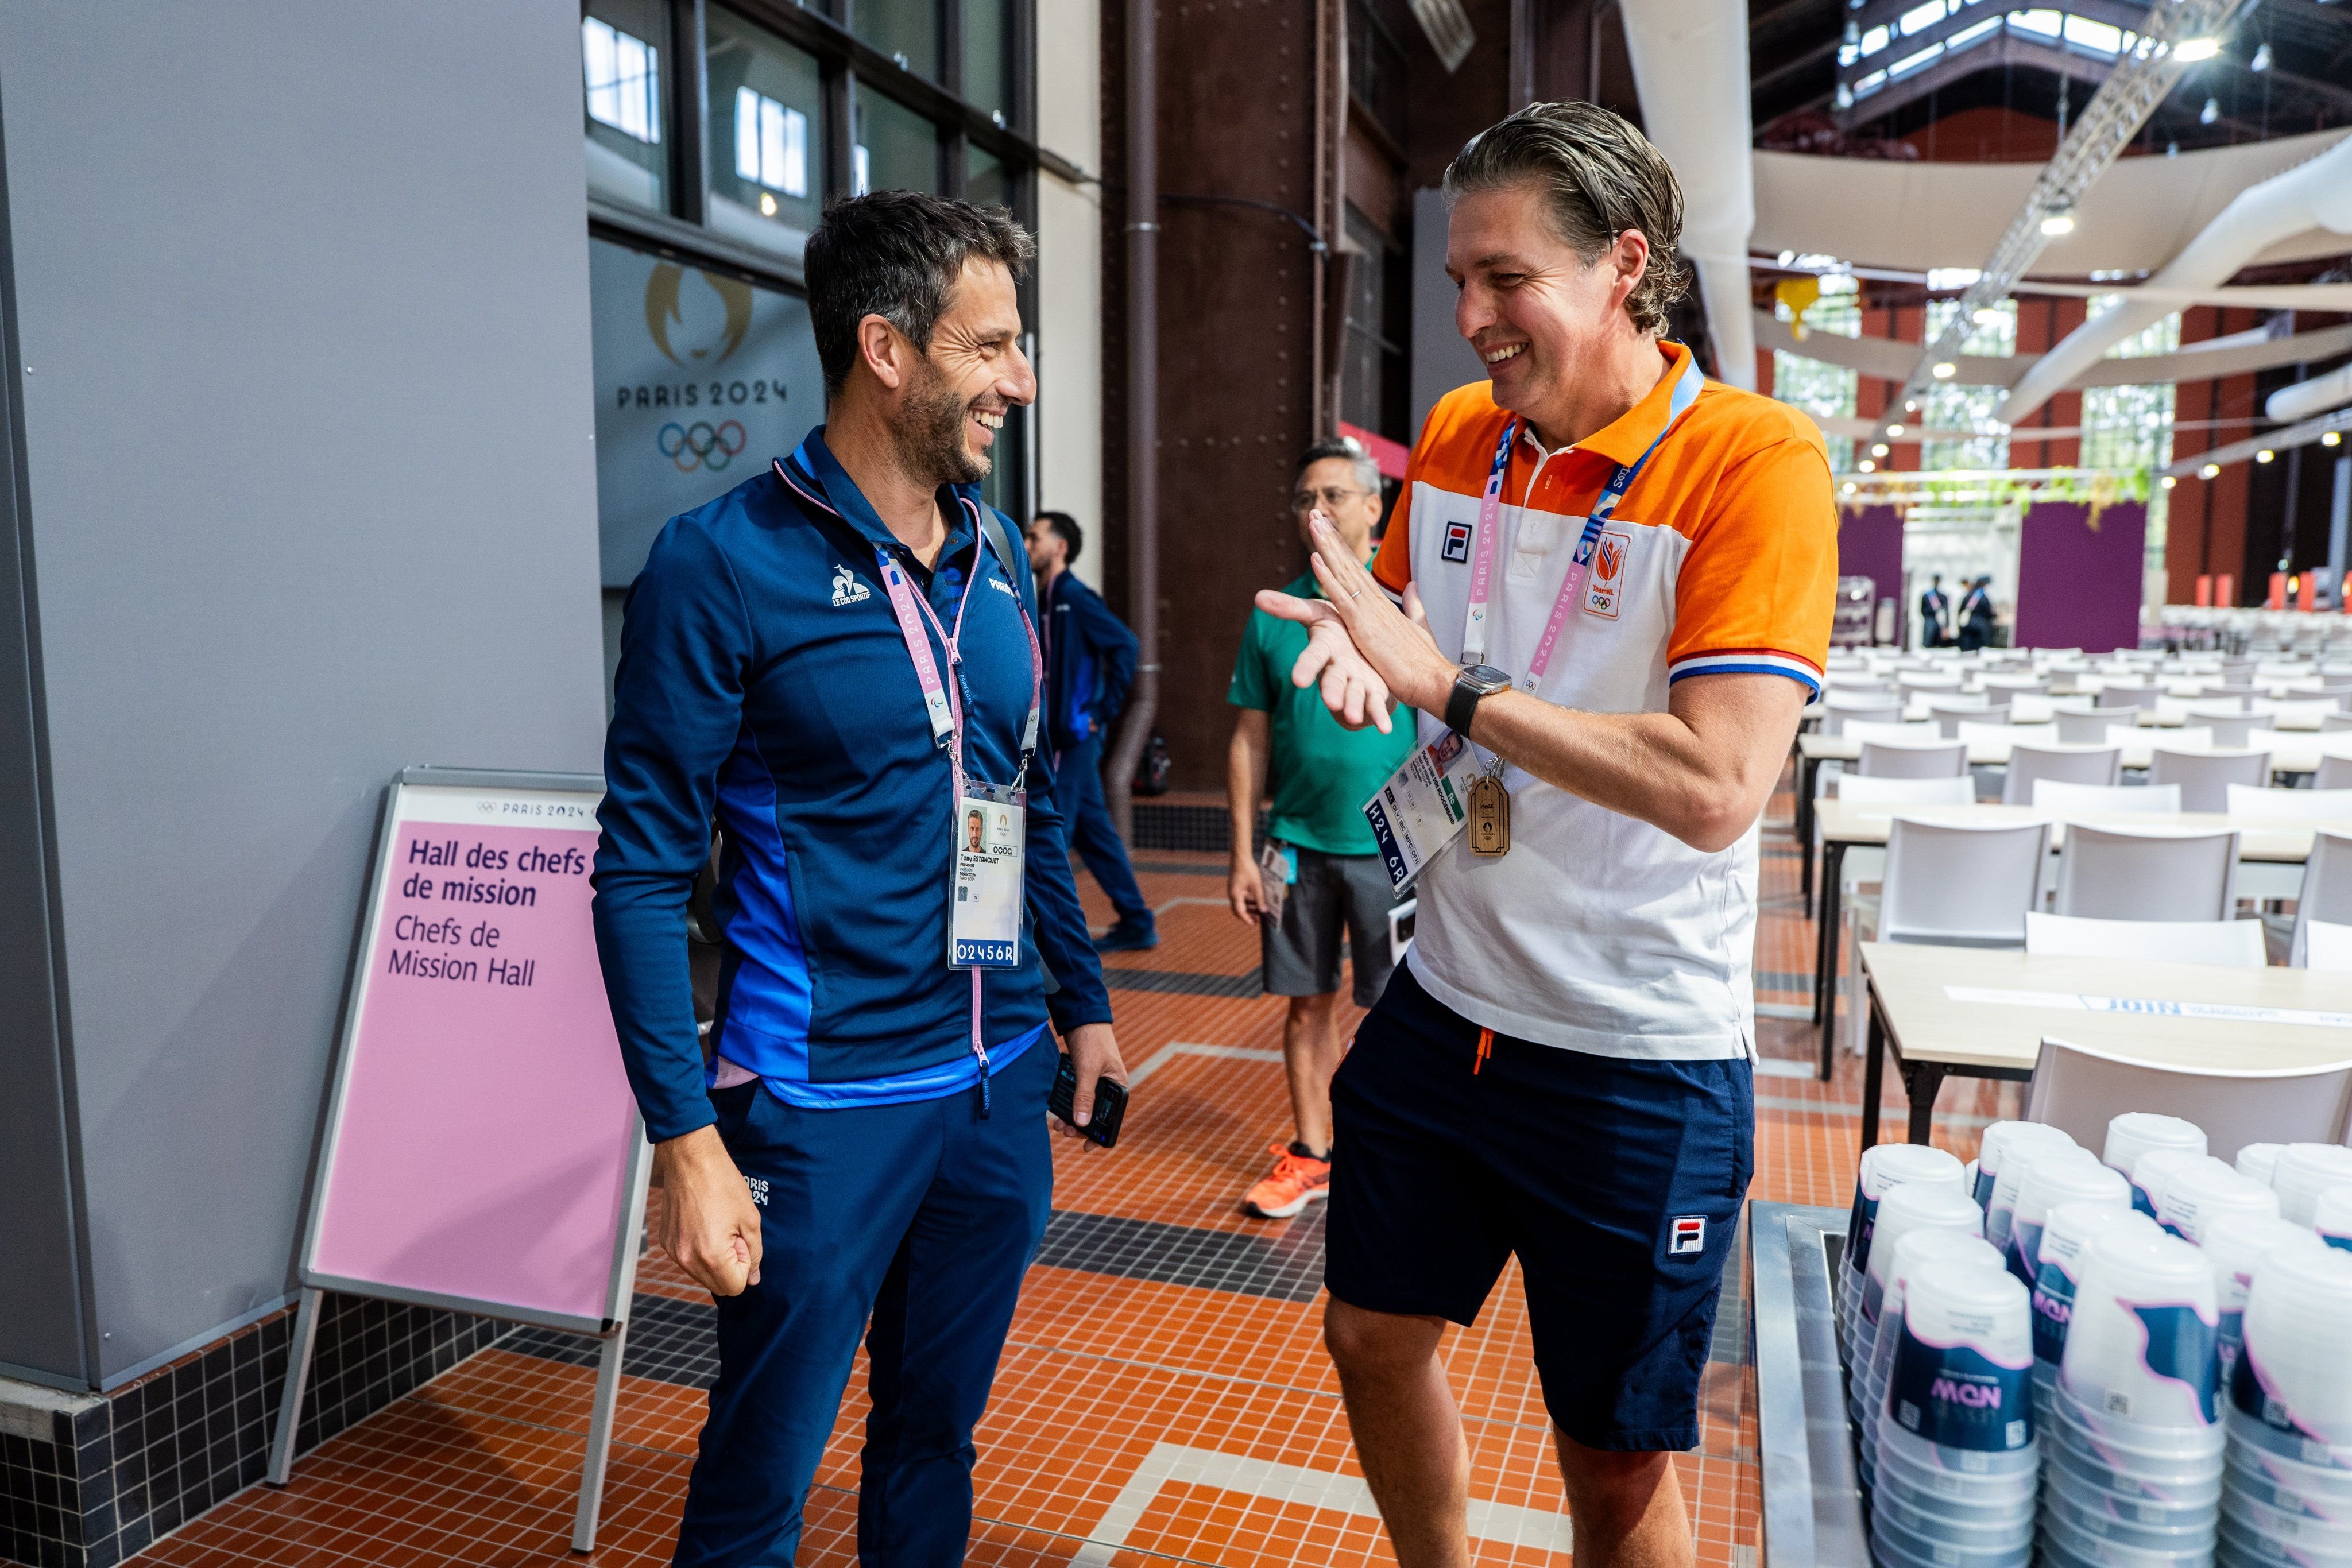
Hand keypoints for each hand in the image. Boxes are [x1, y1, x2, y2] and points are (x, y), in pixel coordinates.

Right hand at [652, 1125, 762, 1296]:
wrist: (691, 1159)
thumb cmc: (723, 1184)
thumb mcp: (750, 1219)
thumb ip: (755, 1253)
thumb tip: (755, 1279)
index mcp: (711, 1256)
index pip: (735, 1287)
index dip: (745, 1266)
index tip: (742, 1240)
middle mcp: (687, 1259)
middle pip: (717, 1285)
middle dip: (730, 1267)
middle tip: (732, 1234)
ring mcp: (674, 1251)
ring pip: (702, 1274)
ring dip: (715, 1259)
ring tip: (717, 1226)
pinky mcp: (666, 1241)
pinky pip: (688, 1259)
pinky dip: (699, 1250)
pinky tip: (703, 1223)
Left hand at [1054, 1022, 1127, 1142]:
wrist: (1082, 1016)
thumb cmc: (1091, 1040)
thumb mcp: (1088, 1069)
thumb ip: (1084, 1096)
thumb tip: (1081, 1123)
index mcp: (1118, 1086)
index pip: (1112, 1117)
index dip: (1100, 1134)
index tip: (1086, 1147)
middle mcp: (1109, 1086)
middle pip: (1096, 1114)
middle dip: (1080, 1126)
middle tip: (1063, 1130)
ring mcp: (1096, 1081)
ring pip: (1084, 1106)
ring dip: (1071, 1117)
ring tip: (1057, 1123)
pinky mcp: (1083, 1076)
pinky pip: (1077, 1096)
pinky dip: (1068, 1104)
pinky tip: (1056, 1108)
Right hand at [1228, 852, 1265, 923]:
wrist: (1240, 857)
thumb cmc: (1247, 870)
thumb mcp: (1256, 885)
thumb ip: (1260, 899)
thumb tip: (1264, 911)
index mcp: (1235, 895)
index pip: (1240, 912)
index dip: (1246, 919)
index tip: (1253, 924)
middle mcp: (1232, 894)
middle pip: (1238, 909)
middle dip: (1247, 915)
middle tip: (1257, 920)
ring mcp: (1233, 890)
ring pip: (1240, 903)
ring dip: (1249, 907)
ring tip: (1260, 910)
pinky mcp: (1236, 886)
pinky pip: (1241, 897)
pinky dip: (1248, 901)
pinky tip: (1256, 900)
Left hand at [1254, 513, 1455, 728]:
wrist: (1432, 680)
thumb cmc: (1423, 661)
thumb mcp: (1418, 628)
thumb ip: (1414, 605)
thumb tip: (1413, 587)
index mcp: (1384, 603)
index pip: (1359, 569)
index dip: (1344, 548)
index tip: (1331, 529)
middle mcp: (1375, 601)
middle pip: (1349, 562)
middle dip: (1331, 537)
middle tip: (1316, 513)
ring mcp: (1369, 611)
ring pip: (1343, 572)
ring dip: (1326, 546)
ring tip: (1313, 523)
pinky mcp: (1363, 626)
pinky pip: (1341, 596)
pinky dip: (1327, 577)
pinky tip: (1315, 559)